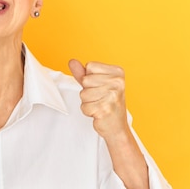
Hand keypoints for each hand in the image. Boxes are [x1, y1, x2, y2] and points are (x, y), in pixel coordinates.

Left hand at [69, 59, 151, 188]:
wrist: (117, 126)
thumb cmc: (107, 102)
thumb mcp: (96, 84)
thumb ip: (83, 73)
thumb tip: (71, 61)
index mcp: (118, 72)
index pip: (90, 66)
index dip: (90, 78)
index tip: (101, 87)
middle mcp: (118, 83)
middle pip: (86, 80)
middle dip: (87, 91)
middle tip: (100, 98)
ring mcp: (113, 96)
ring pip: (83, 94)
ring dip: (87, 102)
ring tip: (100, 105)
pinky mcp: (105, 109)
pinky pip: (84, 106)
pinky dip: (88, 111)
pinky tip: (99, 113)